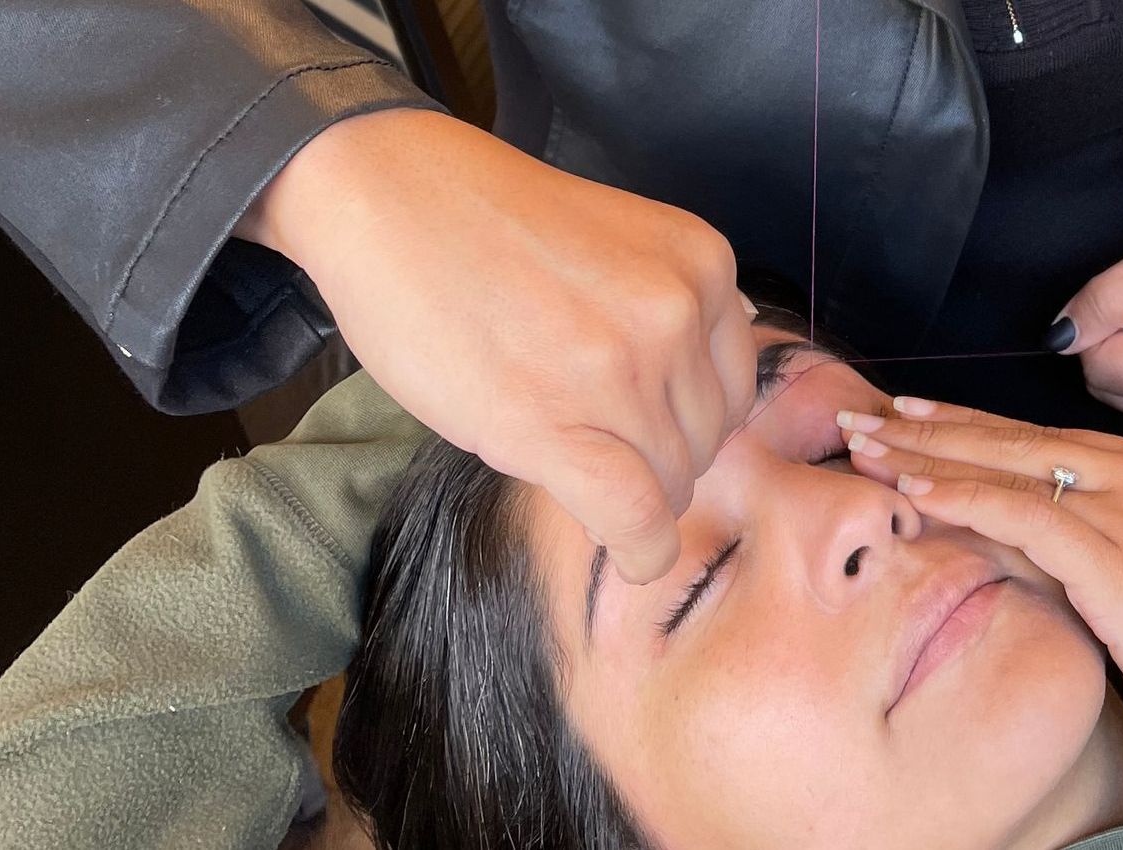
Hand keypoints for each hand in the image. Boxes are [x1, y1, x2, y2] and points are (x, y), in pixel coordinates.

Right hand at [238, 109, 757, 582]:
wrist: (389, 198)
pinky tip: (632, 553)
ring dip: (635, 495)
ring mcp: (623, 371)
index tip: (642, 425)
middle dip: (658, 457)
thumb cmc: (491, 226)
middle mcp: (678, 314)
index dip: (688, 420)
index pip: (733, 386)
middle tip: (591, 439)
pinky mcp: (557, 426)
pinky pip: (635, 518)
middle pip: (707, 439)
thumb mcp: (624, 243)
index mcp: (702, 264)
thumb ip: (677, 307)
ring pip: (673, 482)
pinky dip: (641, 550)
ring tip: (571, 459)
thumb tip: (711, 384)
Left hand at [837, 398, 1122, 682]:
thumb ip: (1091, 526)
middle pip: (1021, 439)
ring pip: (1014, 469)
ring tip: (870, 448)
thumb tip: (998, 517)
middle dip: (935, 427)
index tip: (914, 412)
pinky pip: (1026, 516)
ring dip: (931, 457)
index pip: (1048, 436)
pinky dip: (966, 500)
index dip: (974, 423)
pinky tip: (917, 491)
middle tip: (866, 414)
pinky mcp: (1119, 551)